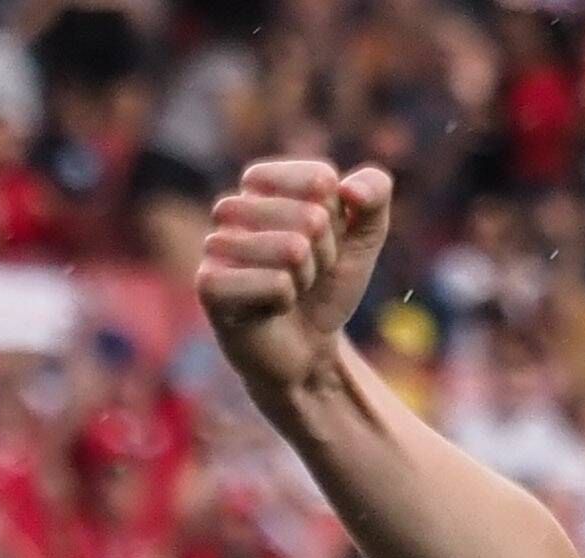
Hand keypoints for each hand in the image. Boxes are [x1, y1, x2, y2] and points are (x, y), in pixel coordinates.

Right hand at [197, 159, 395, 407]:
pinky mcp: (209, 284)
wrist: (307, 350)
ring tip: (289, 291)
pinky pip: (277, 283)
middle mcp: (232, 208)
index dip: (336, 219)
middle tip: (305, 276)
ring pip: (294, 249)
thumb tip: (350, 188)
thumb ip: (374, 191)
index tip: (320, 243)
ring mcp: (215, 245)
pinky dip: (286, 301)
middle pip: (312, 217)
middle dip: (324, 255)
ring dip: (306, 280)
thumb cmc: (326, 287)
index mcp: (263, 183)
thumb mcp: (364, 235)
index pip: (321, 180)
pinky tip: (269, 310)